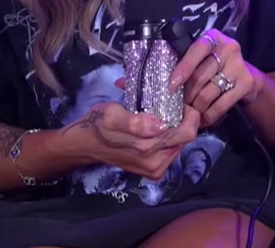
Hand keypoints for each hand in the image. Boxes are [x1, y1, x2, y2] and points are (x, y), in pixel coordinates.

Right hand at [64, 101, 197, 180]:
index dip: (190, 115)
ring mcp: (156, 169)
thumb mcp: (113, 115)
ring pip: (180, 144)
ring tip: (161, 116)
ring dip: (176, 129)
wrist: (85, 145)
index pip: (188, 133)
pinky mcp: (154, 170)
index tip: (180, 103)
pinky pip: (172, 150)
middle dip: (183, 121)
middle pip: (186, 139)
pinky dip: (169, 137)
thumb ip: (136, 122)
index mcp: (149, 150)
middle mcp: (156, 164)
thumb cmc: (98, 125)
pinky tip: (157, 128)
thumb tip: (161, 125)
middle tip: (169, 106)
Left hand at [171, 29, 260, 129]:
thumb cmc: (216, 67)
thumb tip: (169, 84)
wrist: (246, 77)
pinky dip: (209, 115)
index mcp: (214, 38)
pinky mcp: (246, 83)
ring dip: (196, 107)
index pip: (197, 50)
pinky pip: (221, 104)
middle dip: (186, 95)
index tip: (172, 86)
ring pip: (208, 93)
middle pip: (200, 76)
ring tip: (190, 113)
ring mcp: (239, 66)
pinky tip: (203, 119)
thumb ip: (189, 64)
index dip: (183, 68)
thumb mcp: (204, 58)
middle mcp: (228, 49)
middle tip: (179, 105)